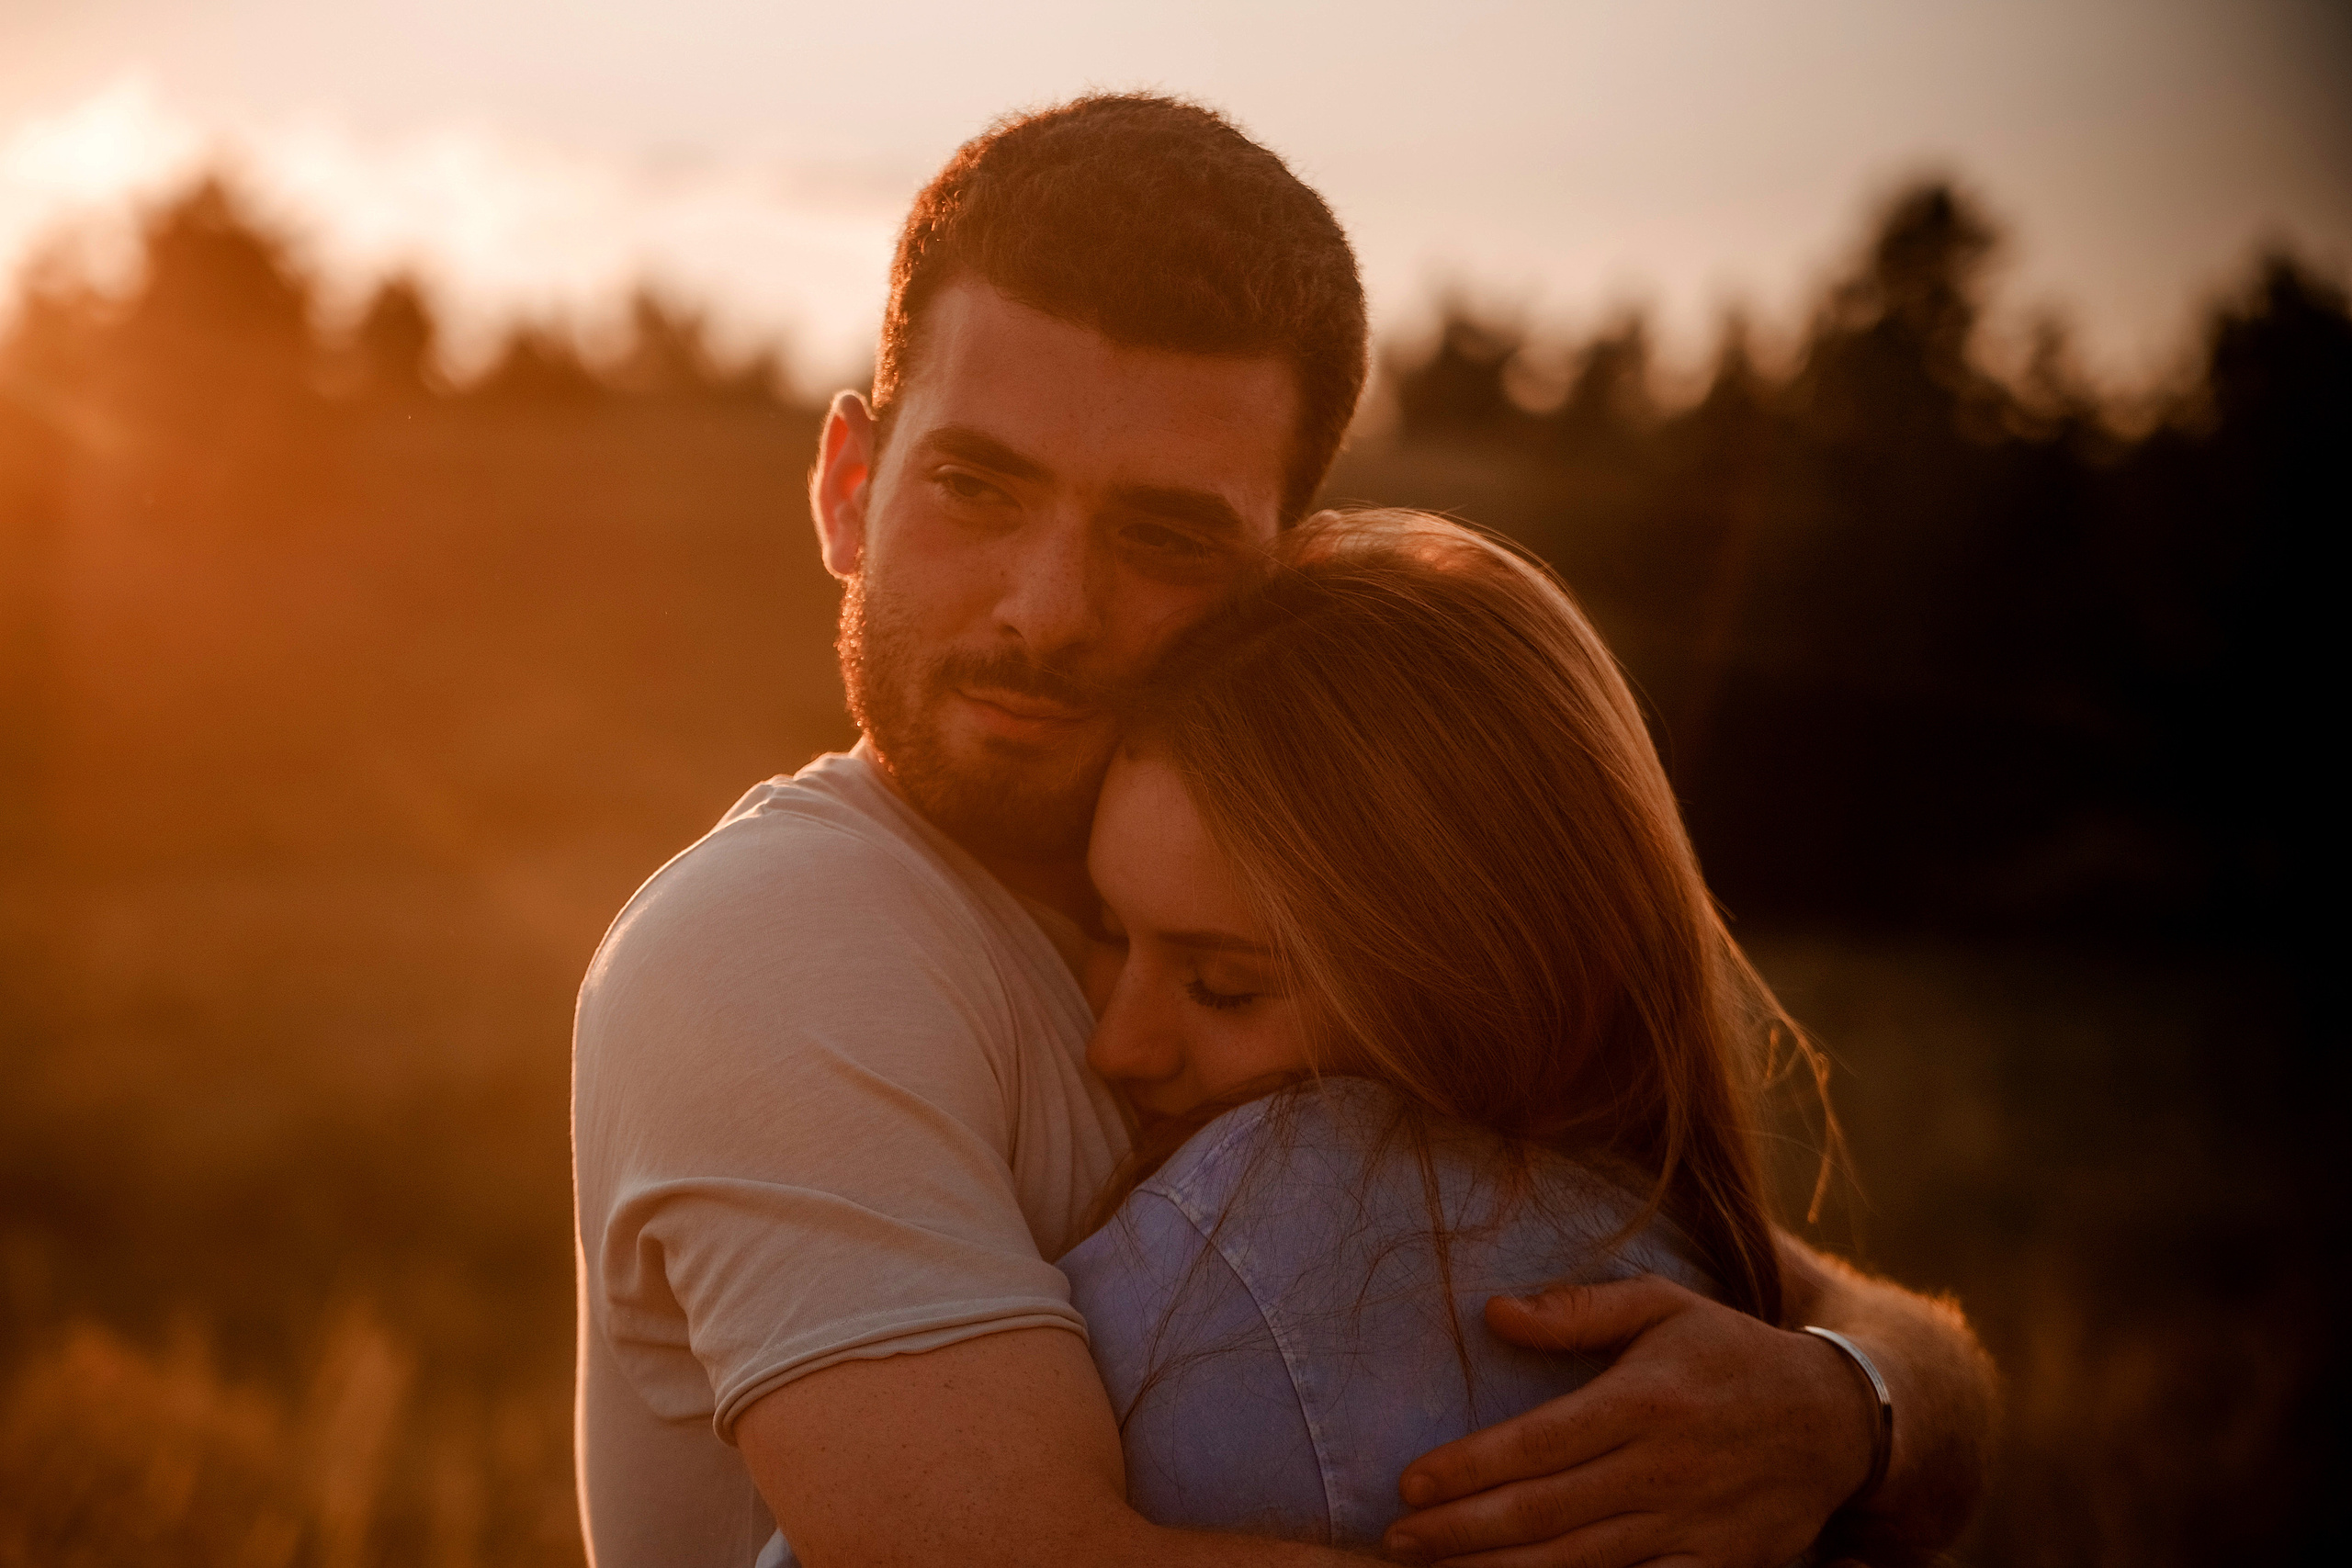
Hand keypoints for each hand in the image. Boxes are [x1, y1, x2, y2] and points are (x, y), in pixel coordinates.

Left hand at [1383, 1275, 1873, 1567]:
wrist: (1837, 1419)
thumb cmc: (1729, 1351)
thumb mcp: (1662, 1305)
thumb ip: (1578, 1310)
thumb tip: (1493, 1313)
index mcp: (1645, 1400)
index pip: (1538, 1442)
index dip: (1469, 1468)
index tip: (1409, 1484)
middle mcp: (1665, 1469)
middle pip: (1545, 1511)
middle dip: (1463, 1531)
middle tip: (1397, 1541)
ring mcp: (1692, 1528)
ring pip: (1579, 1563)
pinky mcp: (1718, 1567)